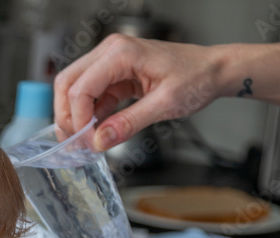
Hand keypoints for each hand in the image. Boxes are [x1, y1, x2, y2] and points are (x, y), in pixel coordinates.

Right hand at [54, 34, 221, 150]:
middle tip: (77, 143)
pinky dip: (89, 115)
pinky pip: (91, 95)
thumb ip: (129, 123)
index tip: (88, 143)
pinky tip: (98, 132)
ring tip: (87, 141)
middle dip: (67, 116)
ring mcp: (109, 62)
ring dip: (76, 117)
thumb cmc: (196, 77)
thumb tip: (100, 140)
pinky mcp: (114, 75)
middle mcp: (110, 52)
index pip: (81, 88)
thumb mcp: (165, 104)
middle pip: (67, 83)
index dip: (78, 120)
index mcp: (122, 52)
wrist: (213, 70)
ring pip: (74, 89)